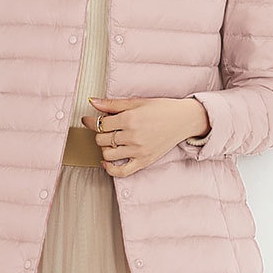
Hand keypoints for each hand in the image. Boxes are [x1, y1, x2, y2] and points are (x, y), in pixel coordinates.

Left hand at [80, 96, 209, 176]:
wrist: (184, 119)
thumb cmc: (161, 108)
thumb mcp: (136, 101)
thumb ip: (112, 104)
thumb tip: (92, 101)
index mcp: (130, 119)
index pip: (101, 124)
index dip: (93, 121)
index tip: (89, 120)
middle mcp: (133, 136)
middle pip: (102, 139)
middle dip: (100, 133)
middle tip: (105, 128)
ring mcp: (138, 151)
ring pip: (108, 154)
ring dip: (104, 148)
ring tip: (110, 141)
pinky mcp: (144, 161)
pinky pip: (122, 171)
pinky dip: (110, 169)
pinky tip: (106, 161)